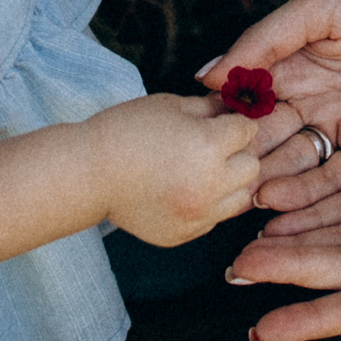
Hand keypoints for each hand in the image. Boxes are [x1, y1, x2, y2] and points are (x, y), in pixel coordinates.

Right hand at [84, 94, 260, 248]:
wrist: (89, 174)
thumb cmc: (125, 131)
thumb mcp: (171, 106)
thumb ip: (209, 108)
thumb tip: (234, 107)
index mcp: (208, 146)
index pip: (247, 130)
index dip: (237, 122)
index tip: (226, 121)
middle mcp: (210, 185)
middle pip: (251, 166)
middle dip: (238, 152)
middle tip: (215, 145)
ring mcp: (198, 214)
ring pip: (240, 197)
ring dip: (230, 181)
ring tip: (203, 170)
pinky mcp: (185, 234)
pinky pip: (215, 218)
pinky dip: (209, 204)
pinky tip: (185, 189)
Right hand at [200, 0, 340, 212]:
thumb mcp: (322, 6)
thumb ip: (267, 40)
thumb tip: (207, 75)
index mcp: (299, 63)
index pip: (253, 103)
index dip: (228, 125)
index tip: (200, 147)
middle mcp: (320, 101)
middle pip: (274, 143)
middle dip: (248, 166)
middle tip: (220, 190)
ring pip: (305, 168)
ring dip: (277, 190)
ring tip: (249, 204)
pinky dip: (317, 200)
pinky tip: (288, 215)